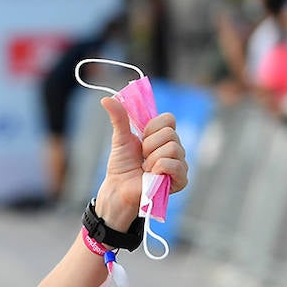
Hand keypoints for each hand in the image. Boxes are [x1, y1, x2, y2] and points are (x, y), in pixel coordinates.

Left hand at [93, 97, 188, 230]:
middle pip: (170, 133)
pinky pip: (176, 164)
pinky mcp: (180, 179)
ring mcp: (179, 163)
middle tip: (141, 158)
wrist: (118, 188)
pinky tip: (152, 175)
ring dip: (152, 159)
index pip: (168, 119)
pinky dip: (160, 168)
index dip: (151, 128)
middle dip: (149, 146)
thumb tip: (106, 98)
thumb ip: (119, 117)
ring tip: (145, 168)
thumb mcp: (120, 138)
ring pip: (173, 148)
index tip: (141, 139)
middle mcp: (175, 148)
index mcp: (163, 136)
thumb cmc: (121, 166)